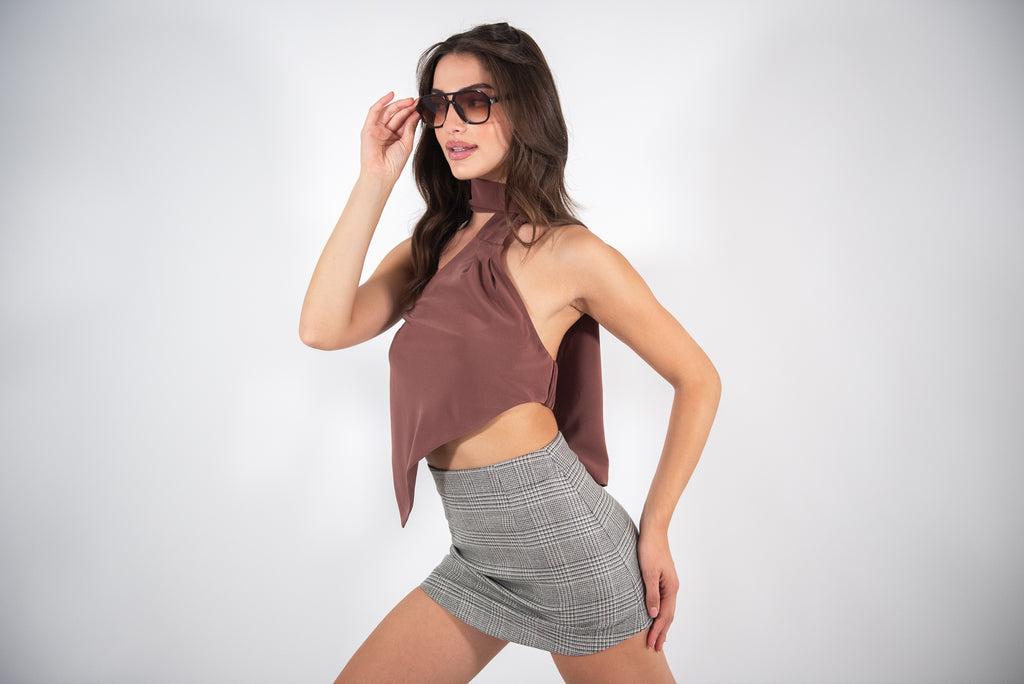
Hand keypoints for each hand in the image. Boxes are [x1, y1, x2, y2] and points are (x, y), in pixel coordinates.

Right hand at [359, 92, 419, 182]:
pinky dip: (382, 102)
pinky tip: (391, 95)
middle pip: (397, 115)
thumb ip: (410, 127)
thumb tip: (416, 114)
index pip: (404, 121)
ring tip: (410, 100)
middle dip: (407, 107)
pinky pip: (374, 111)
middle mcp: (386, 132)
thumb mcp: (407, 143)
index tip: (422, 106)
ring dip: (398, 105)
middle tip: (417, 102)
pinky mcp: (368, 128)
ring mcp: (377, 129)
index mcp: (395, 137)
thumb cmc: (394, 163)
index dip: (413, 113)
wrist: (382, 173)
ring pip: (388, 112)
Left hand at [637, 528, 678, 651]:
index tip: (652, 644)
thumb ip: (652, 594)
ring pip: (667, 609)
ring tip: (657, 637)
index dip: (658, 631)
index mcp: (671, 588)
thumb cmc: (649, 549)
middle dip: (662, 632)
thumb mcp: (648, 572)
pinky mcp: (663, 578)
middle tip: (656, 648)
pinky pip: (663, 601)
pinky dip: (660, 612)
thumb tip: (654, 615)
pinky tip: (655, 614)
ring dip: (661, 624)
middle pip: (668, 615)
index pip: (665, 616)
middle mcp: (672, 587)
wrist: (653, 530)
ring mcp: (669, 583)